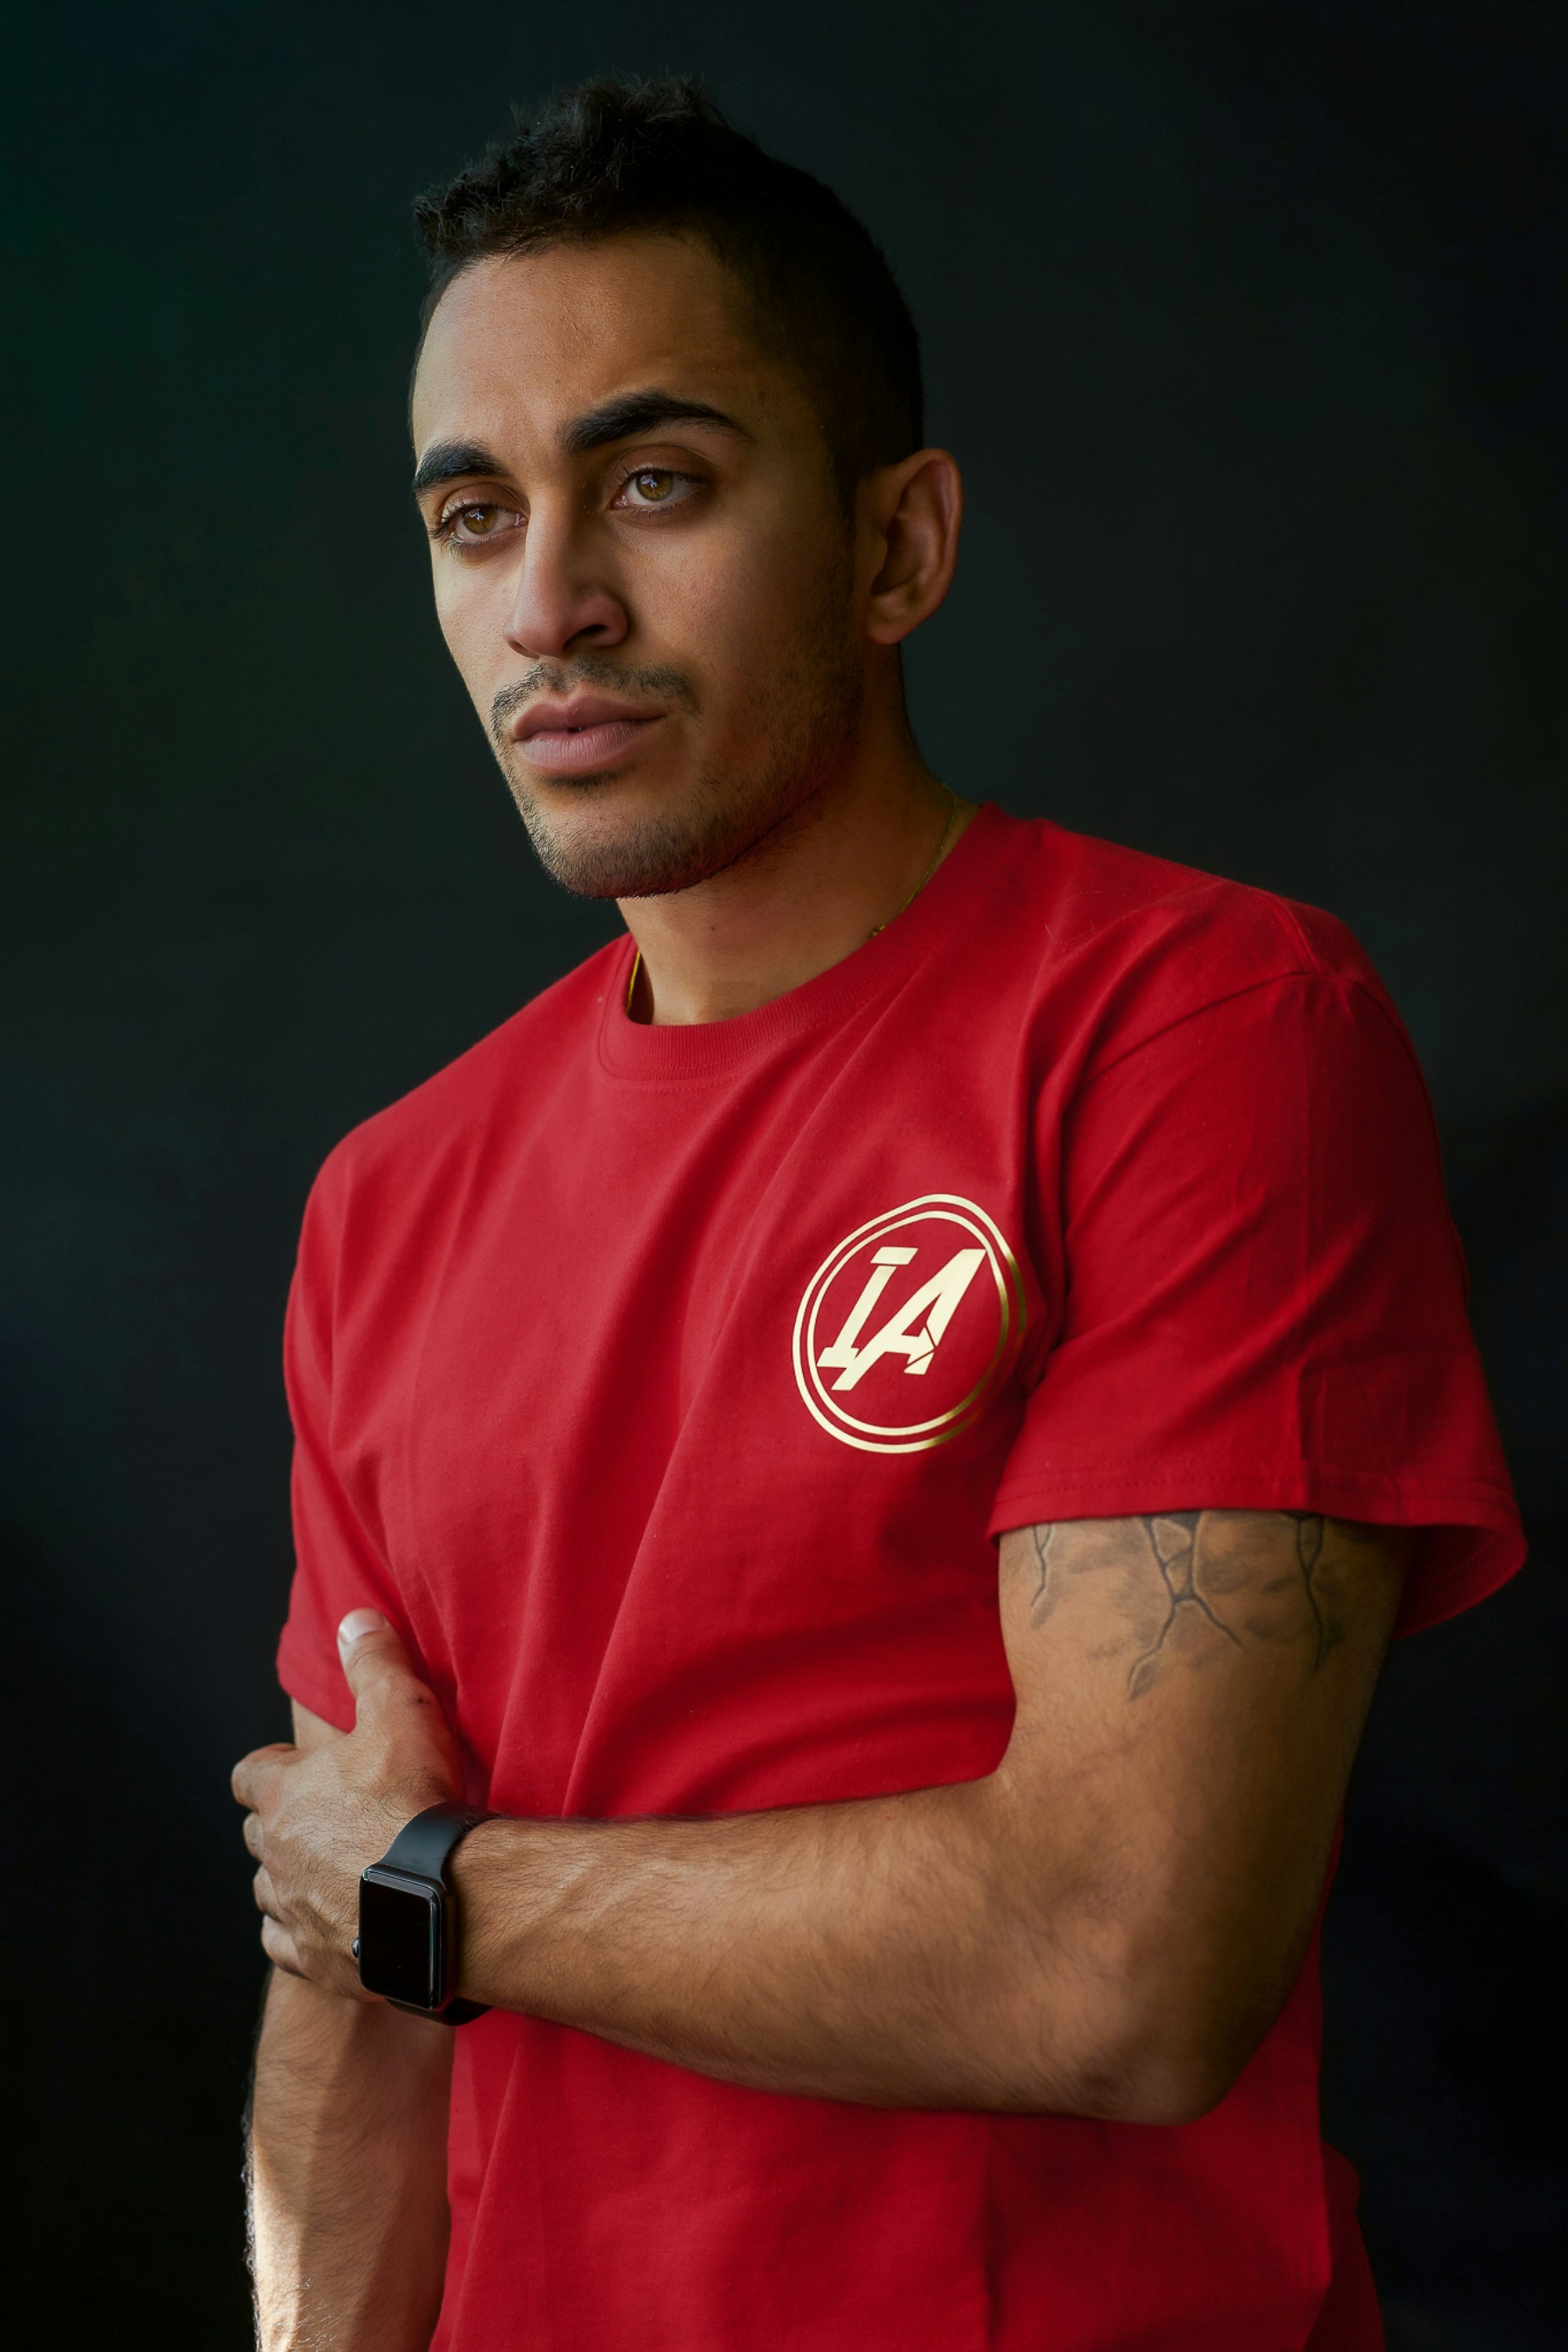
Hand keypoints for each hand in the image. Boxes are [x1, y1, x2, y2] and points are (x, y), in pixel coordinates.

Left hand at [231, 1612, 459, 1992]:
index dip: (268, 1769)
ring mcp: (291, 1907)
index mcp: (284, 1794)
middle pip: (257, 1834)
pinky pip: (284, 1944)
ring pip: (268, 1889)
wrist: (439, 1899)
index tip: (291, 1768)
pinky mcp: (314, 1956)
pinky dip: (299, 1933)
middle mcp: (275, 1852)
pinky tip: (325, 1927)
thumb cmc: (416, 1802)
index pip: (248, 1775)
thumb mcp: (402, 1710)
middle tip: (327, 1816)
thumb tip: (354, 1618)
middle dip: (283, 1823)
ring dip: (290, 1877)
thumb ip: (374, 1662)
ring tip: (328, 1870)